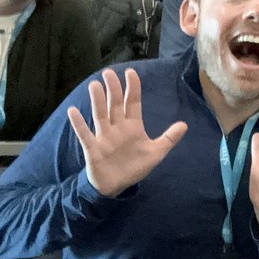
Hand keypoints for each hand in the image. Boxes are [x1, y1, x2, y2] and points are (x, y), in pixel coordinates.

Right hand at [67, 69, 187, 197]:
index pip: (132, 103)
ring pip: (100, 115)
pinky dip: (79, 124)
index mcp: (133, 126)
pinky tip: (73, 111)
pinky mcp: (93, 148)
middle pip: (115, 104)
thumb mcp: (156, 153)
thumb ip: (169, 138)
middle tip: (108, 72)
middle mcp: (117, 128)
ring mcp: (104, 137)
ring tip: (94, 85)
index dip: (132, 88)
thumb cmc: (134, 166)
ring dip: (97, 100)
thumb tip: (184, 125)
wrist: (116, 186)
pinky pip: (85, 134)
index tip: (131, 72)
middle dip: (113, 89)